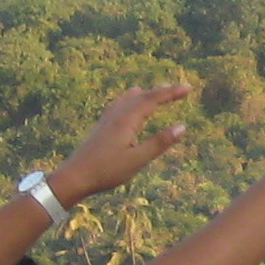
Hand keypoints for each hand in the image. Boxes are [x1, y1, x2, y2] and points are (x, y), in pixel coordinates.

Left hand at [50, 83, 197, 206]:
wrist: (75, 176)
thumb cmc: (107, 170)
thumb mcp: (137, 160)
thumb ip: (160, 143)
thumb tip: (182, 127)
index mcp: (127, 120)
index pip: (153, 99)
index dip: (172, 92)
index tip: (189, 88)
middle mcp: (117, 114)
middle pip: (143, 95)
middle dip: (162, 91)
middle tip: (180, 89)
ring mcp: (107, 118)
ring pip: (130, 98)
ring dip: (147, 94)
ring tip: (157, 92)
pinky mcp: (102, 125)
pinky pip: (120, 104)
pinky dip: (132, 99)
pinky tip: (128, 104)